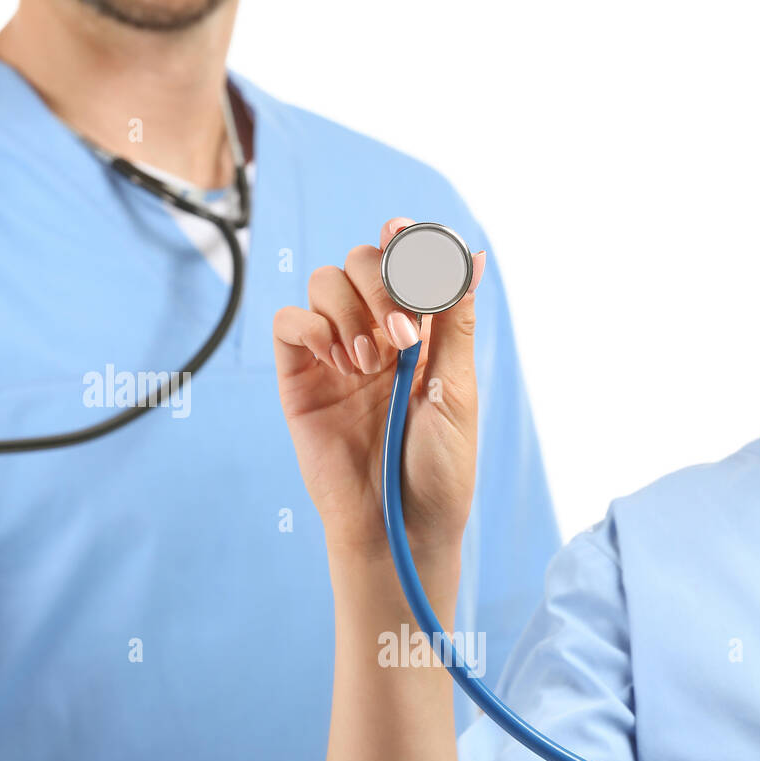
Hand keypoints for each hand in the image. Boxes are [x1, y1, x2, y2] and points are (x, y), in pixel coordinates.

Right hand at [273, 218, 485, 561]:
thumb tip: (471, 256)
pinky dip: (309, 325)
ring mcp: (333, 354)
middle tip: (400, 338)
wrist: (397, 525)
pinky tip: (336, 360)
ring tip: (368, 364)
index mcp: (420, 334)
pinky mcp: (298, 377)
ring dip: (348, 309)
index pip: (405, 264)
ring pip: (323, 282)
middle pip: (360, 263)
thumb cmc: (437, 469)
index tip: (403, 234)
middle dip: (380, 284)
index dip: (403, 242)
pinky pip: (288, 322)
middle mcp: (374, 335)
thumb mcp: (456, 392)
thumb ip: (453, 322)